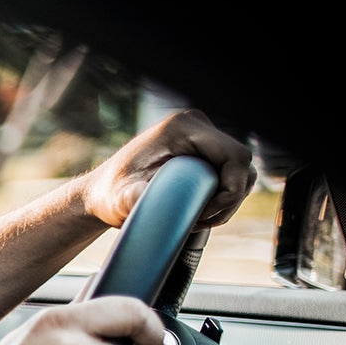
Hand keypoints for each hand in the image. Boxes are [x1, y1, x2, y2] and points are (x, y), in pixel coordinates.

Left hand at [77, 110, 255, 229]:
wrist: (105, 193)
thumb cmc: (111, 195)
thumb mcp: (119, 199)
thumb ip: (130, 197)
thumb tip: (138, 195)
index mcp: (182, 128)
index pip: (235, 156)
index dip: (231, 189)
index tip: (206, 213)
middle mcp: (195, 125)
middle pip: (241, 162)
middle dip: (230, 197)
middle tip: (202, 220)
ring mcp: (200, 136)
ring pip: (239, 169)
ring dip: (228, 198)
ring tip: (200, 218)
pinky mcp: (202, 149)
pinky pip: (229, 172)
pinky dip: (223, 194)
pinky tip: (202, 211)